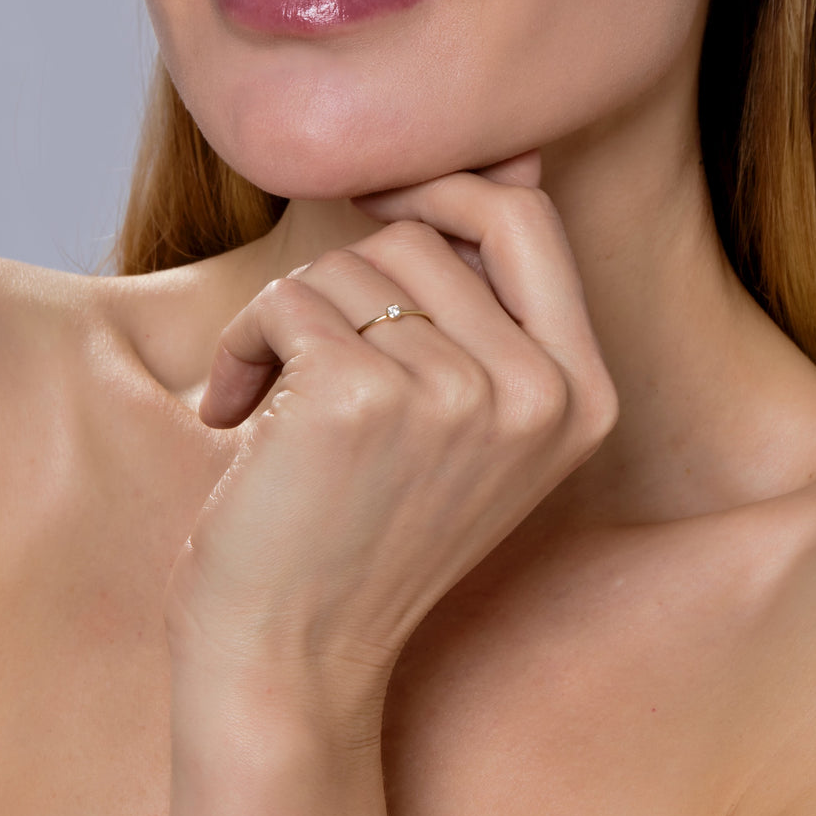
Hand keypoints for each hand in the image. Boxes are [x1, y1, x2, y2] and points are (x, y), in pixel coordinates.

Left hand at [164, 151, 619, 736]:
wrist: (288, 662)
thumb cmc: (362, 526)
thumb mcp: (465, 417)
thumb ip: (489, 298)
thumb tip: (512, 153)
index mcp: (582, 395)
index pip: (527, 218)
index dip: (445, 190)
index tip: (374, 206)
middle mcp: (538, 394)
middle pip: (422, 236)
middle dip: (347, 282)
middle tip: (310, 355)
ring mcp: (458, 396)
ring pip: (348, 266)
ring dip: (288, 321)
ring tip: (273, 406)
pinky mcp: (362, 397)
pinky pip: (287, 299)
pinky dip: (242, 344)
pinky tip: (233, 415)